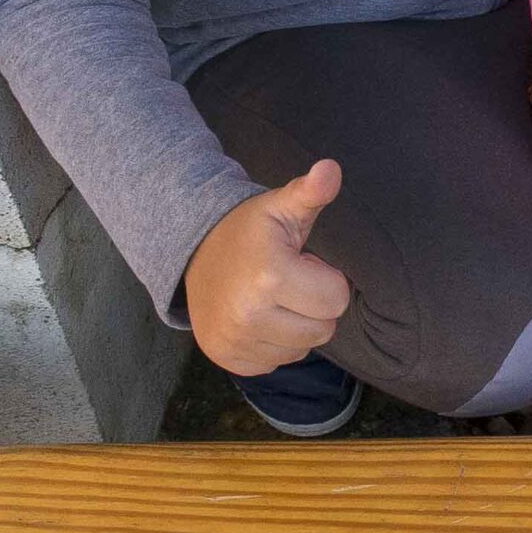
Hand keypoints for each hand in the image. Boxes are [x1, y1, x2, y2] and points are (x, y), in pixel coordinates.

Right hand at [182, 159, 351, 376]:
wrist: (194, 250)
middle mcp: (249, 316)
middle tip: (289, 281)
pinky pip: (276, 363)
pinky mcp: (226, 358)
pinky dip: (274, 344)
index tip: (303, 263)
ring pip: (302, 350)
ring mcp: (234, 341)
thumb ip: (311, 191)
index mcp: (269, 276)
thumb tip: (330, 169)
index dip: (327, 279)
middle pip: (323, 329)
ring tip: (273, 297)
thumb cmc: (250, 229)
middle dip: (315, 305)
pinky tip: (259, 317)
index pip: (337, 300)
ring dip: (296, 327)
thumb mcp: (281, 206)